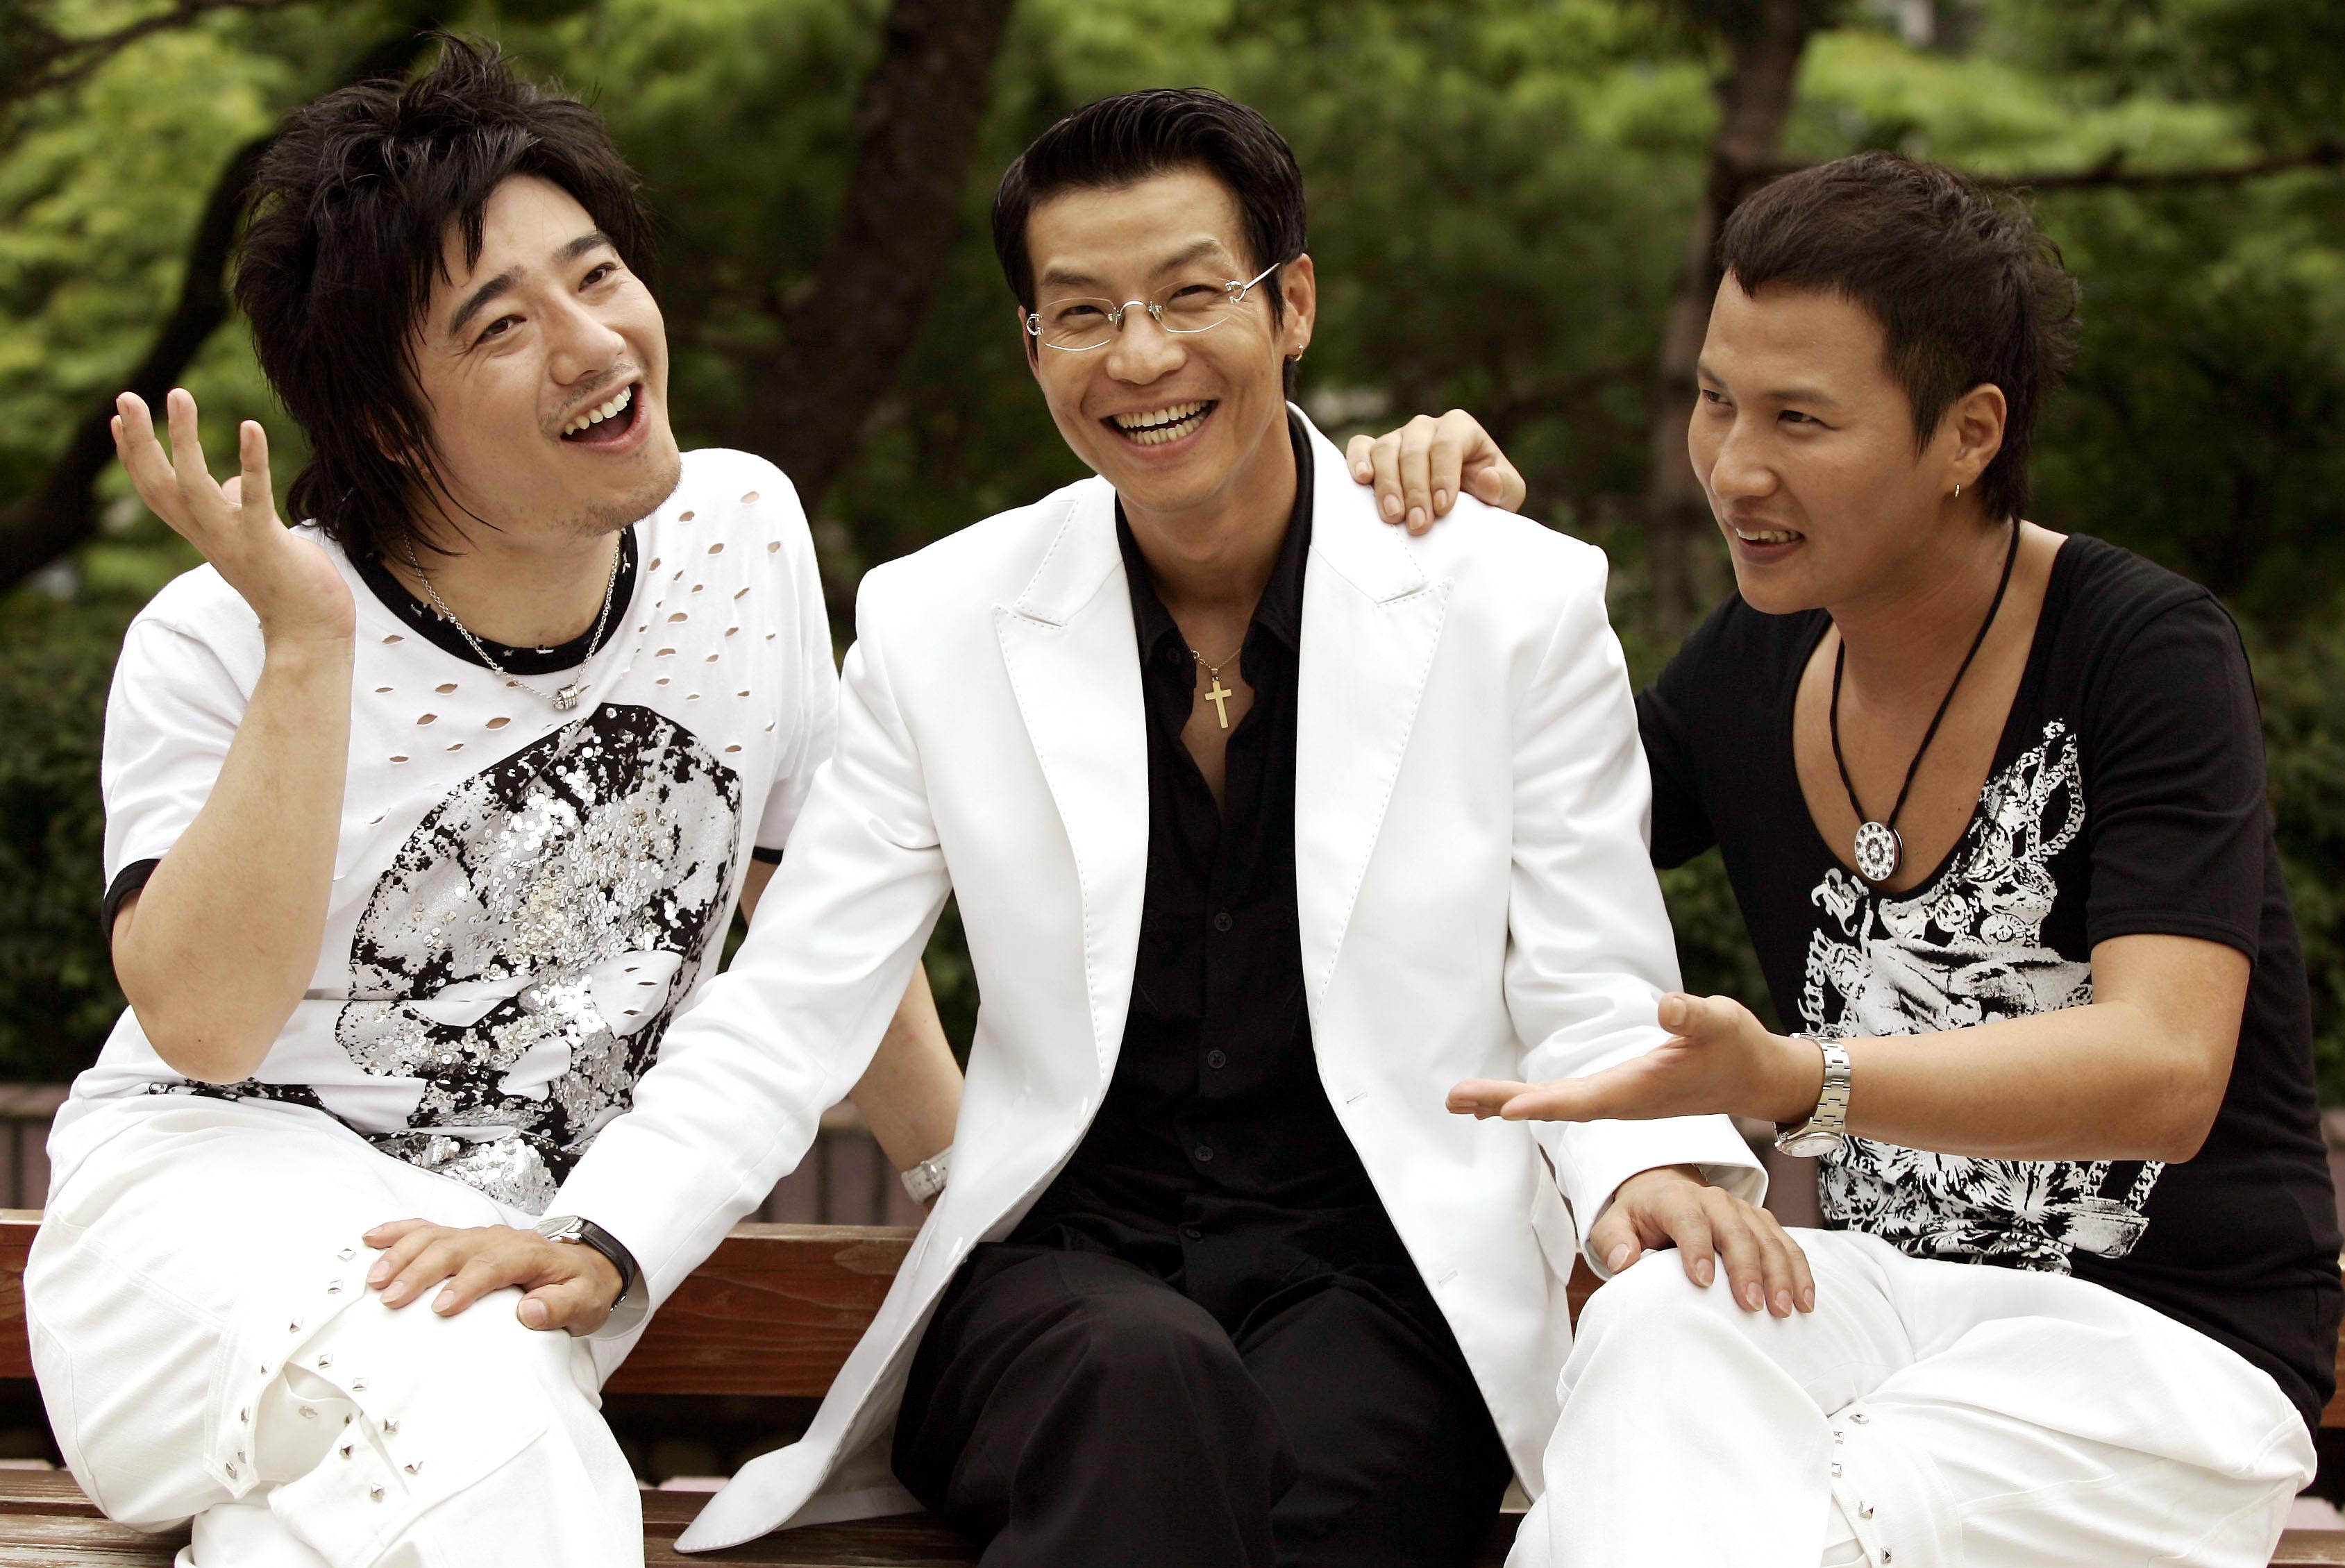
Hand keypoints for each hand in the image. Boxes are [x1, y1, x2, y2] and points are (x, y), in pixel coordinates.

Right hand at [112, 388, 353, 646]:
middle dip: (138, 440)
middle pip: (159, 484)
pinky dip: (250, 460)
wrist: (309, 630)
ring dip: (182, 438)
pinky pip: (253, 496)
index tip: (116, 419)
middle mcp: (207, 536)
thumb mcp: (250, 539)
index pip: (155, 491)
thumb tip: (229, 480)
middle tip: (126, 395)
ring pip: (193, 484)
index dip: (132, 456)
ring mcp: (232, 539)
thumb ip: (233, 508)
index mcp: (202, 533)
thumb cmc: (284, 583)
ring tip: (178, 395)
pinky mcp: (265, 541)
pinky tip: (250, 426)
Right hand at [361, 1219, 622, 1333]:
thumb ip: (562, 1307)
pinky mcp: (464, 1240)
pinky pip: (428, 1229)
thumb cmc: (578, 1288)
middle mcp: (499, 1239)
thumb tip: (532, 1311)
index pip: (494, 1264)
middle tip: (392, 1298)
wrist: (582, 1267)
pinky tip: (373, 1239)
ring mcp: (478, 1236)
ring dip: (403, 1254)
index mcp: (529, 1253)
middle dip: (421, 1271)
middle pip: (455, 1247)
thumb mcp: (584, 1303)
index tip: (442, 1307)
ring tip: (376, 1279)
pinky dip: (399, 1232)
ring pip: (436, 1236)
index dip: (467, 1284)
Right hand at [1343, 410, 1526, 533]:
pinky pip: (1360, 446)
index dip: (1444, 476)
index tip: (1443, 508)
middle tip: (1418, 525)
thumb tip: (1488, 479)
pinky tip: (1362, 480)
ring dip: (1387, 485)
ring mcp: (1398, 437)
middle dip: (1416, 490)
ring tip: (1392, 516)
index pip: (1447, 444)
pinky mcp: (1373, 451)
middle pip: (1414, 450)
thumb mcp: (1506, 496)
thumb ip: (1505, 488)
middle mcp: (1426, 427)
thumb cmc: (1483, 497)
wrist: (1457, 509)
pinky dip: (1357, 461)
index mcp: (1460, 429)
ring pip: (1386, 450)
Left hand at [1448, 993, 1824, 1125]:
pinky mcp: (1620, 1094)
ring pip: (1554, 1104)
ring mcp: (1619, 1100)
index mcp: (1639, 1091)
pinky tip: (1506, 1101)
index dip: (1544, 1103)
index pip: (1583, 1099)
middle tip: (1453, 1101)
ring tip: (1461, 1103)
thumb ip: (1695, 1016)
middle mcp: (1622, 1102)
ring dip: (1507, 1102)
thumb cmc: (1738, 1047)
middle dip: (1502, 1102)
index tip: (1506, 1110)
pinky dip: (1532, 1099)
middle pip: (1553, 1106)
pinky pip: (1565, 1100)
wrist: (1756, 1077)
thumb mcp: (1721, 1022)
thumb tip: (1667, 1006)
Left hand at [1589, 1165, 1813, 1315]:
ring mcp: (1743, 1210)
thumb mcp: (1614, 1224)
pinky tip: (1805, 1301)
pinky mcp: (1762, 1222)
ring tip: (1785, 1310)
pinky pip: (1787, 1244)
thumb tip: (1623, 1261)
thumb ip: (1613, 1241)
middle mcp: (1714, 1200)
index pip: (1689, 1220)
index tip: (1701, 1282)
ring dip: (1780, 1273)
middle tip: (1752, 1305)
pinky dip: (1799, 1270)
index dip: (1696, 1248)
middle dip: (1747, 1267)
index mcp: (1675, 1199)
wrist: (1664, 1192)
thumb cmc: (1638, 1219)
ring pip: (1768, 1238)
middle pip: (1736, 1230)